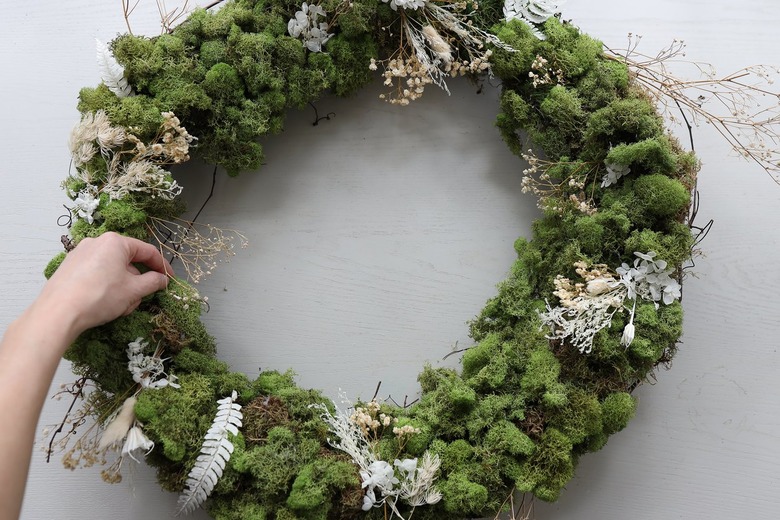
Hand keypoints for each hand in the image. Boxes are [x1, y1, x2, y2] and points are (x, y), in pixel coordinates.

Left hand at [36, 232, 171, 335]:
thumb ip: (153, 282)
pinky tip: (104, 304)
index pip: (147, 251)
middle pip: (128, 261)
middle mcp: (96, 242)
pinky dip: (106, 286)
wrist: (58, 313)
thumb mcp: (134, 291)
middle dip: (138, 281)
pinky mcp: (70, 267)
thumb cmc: (99, 296)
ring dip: (123, 287)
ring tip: (120, 307)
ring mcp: (80, 254)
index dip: (162, 267)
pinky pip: (97, 274)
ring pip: (112, 269)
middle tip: (140, 299)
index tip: (169, 279)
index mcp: (115, 242)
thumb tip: (162, 279)